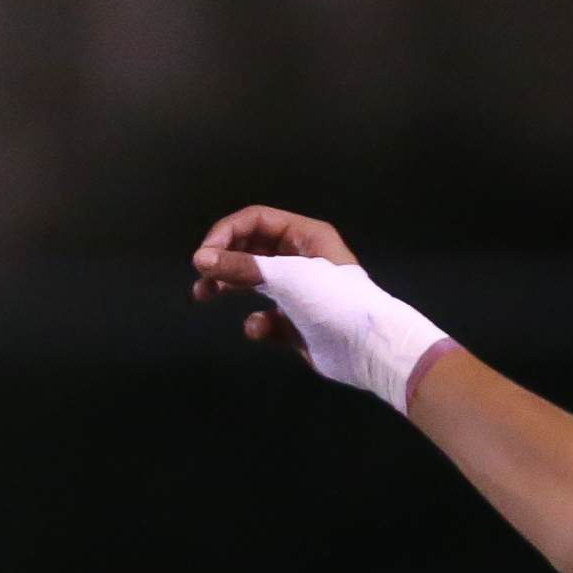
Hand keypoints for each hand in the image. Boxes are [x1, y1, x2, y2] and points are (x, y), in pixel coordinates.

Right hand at [191, 205, 361, 352]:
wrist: (371, 351)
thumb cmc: (333, 302)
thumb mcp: (286, 277)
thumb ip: (242, 267)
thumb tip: (201, 259)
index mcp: (305, 236)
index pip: (255, 221)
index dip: (226, 233)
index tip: (204, 254)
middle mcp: (302, 258)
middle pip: (251, 248)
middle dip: (224, 259)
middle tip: (200, 275)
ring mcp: (300, 291)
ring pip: (255, 281)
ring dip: (229, 286)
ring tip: (204, 293)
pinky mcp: (298, 323)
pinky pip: (268, 316)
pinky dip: (258, 322)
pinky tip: (258, 328)